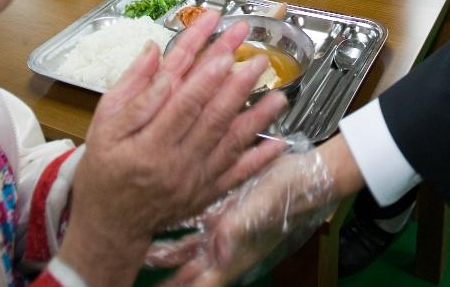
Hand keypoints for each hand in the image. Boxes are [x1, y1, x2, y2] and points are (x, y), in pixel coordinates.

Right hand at [57, 12, 287, 283]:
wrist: (111, 226)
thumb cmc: (103, 170)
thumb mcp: (103, 126)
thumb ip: (132, 88)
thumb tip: (156, 49)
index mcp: (148, 145)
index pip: (183, 102)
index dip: (206, 75)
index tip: (227, 51)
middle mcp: (176, 164)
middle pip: (213, 117)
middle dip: (238, 85)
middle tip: (258, 58)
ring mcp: (195, 181)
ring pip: (231, 143)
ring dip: (257, 117)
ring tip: (278, 93)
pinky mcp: (206, 194)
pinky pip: (237, 175)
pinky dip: (259, 160)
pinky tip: (279, 143)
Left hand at [160, 136, 365, 285]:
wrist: (312, 173)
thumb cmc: (293, 193)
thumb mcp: (263, 208)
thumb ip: (239, 228)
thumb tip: (219, 254)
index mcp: (234, 255)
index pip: (199, 284)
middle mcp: (228, 247)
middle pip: (188, 270)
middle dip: (166, 275)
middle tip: (136, 269)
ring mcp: (227, 230)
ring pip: (189, 248)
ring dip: (168, 251)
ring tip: (143, 251)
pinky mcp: (228, 211)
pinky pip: (197, 226)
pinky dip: (180, 228)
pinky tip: (164, 221)